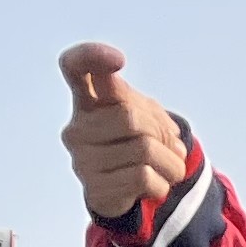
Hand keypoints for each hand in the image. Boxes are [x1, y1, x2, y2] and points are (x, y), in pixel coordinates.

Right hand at [60, 43, 189, 221]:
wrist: (125, 190)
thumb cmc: (134, 140)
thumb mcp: (144, 114)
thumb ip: (142, 106)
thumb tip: (143, 121)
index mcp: (86, 100)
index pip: (74, 66)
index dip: (91, 56)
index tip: (119, 60)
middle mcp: (76, 128)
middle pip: (130, 117)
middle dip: (162, 132)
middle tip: (170, 145)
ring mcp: (81, 161)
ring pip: (143, 150)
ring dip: (171, 162)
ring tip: (169, 167)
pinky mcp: (95, 190)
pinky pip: (144, 178)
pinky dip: (163, 183)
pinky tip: (156, 184)